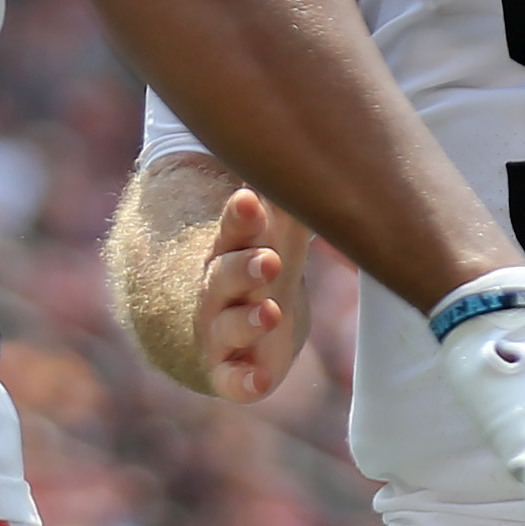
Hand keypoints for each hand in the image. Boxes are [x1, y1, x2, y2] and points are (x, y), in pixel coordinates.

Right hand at [195, 187, 309, 401]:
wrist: (241, 325)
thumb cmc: (262, 265)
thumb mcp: (277, 230)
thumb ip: (286, 197)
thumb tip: (305, 143)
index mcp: (231, 250)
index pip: (233, 230)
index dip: (240, 218)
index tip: (248, 200)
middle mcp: (218, 290)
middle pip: (224, 275)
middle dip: (245, 269)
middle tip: (270, 260)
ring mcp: (221, 332)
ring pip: (229, 326)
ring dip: (248, 321)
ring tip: (271, 313)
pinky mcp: (229, 371)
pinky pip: (232, 380)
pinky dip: (244, 382)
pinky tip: (260, 382)